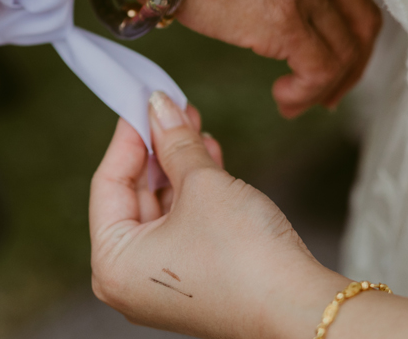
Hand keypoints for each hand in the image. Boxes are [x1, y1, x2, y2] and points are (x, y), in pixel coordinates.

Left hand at [89, 93, 348, 338]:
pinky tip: (207, 157)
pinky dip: (191, 192)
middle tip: (172, 107)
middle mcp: (128, 279)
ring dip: (177, 165)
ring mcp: (160, 283)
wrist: (299, 307)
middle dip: (156, 148)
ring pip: (160, 208)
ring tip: (193, 124)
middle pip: (133, 195)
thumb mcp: (202, 184)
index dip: (129, 136)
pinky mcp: (191, 281)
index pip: (107, 183)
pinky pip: (179, 226)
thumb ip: (174, 141)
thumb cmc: (244, 255)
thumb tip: (160, 105)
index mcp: (112, 263)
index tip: (143, 100)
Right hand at [178, 0, 380, 116]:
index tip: (335, 55)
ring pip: (345, 49)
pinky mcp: (285, 17)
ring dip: (324, 85)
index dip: (350, 27)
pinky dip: (308, 92)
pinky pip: (319, 68)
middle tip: (328, 90)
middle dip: (352, 62)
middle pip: (363, 18)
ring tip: (294, 100)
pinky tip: (283, 99)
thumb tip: (291, 6)